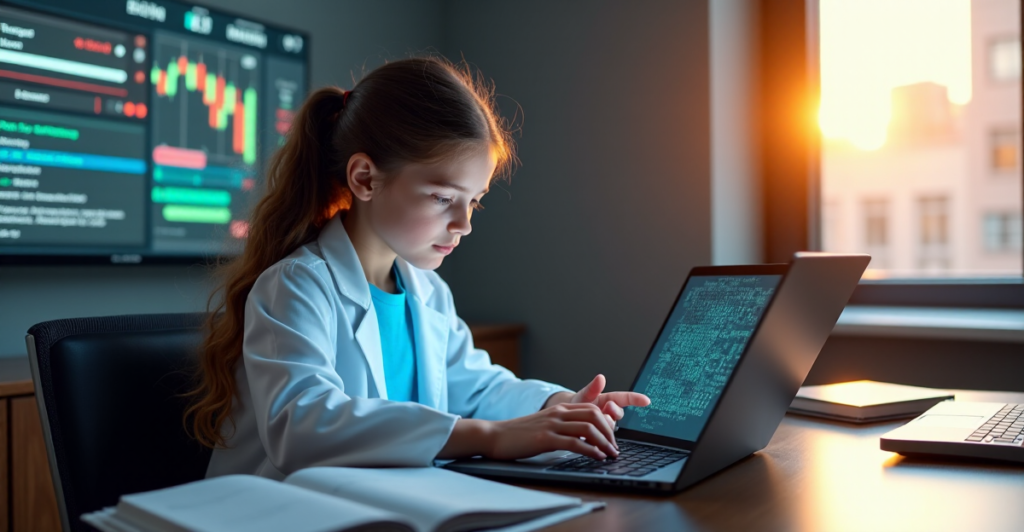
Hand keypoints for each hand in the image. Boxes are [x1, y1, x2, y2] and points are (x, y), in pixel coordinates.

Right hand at [486, 403, 619, 460]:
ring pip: (588, 428)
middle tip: (615, 448)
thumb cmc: (518, 434)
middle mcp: (558, 413)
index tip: (612, 438)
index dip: (607, 422)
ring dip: (604, 442)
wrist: (495, 435)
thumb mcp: (544, 425)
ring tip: (610, 454)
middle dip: (610, 432)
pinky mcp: (545, 438)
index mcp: (559, 409)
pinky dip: (590, 450)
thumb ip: (561, 426)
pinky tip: (597, 457)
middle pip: (594, 415)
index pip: (591, 409)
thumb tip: (582, 439)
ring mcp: (552, 424)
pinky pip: (574, 442)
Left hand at [545, 374, 650, 428]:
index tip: (646, 401)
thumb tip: (600, 378)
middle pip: (619, 413)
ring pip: (611, 426)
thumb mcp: (583, 395)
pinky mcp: (601, 436)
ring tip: (595, 422)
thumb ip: (592, 388)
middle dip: (615, 410)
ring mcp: (606, 425)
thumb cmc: (577, 405)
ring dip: (605, 424)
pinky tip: (592, 435)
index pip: (624, 398)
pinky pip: (603, 437)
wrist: (568, 419)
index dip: (636, 399)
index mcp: (608, 401)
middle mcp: (610, 414)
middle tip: (608, 407)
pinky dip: (599, 436)